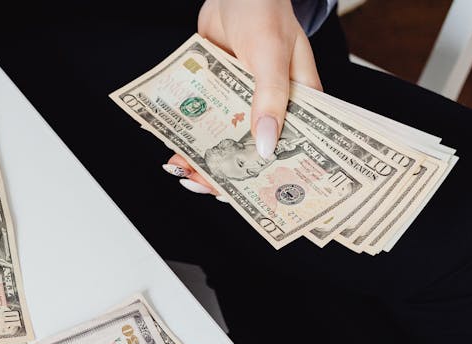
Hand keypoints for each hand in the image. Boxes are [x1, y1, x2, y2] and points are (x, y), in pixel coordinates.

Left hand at [167, 0, 322, 192]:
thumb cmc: (265, 11)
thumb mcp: (270, 56)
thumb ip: (269, 100)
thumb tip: (266, 146)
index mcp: (299, 102)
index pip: (289, 150)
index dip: (270, 176)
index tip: (250, 198)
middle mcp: (271, 106)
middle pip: (250, 153)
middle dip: (226, 173)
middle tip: (200, 184)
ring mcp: (242, 102)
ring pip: (223, 141)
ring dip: (202, 158)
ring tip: (181, 169)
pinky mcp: (218, 94)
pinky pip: (204, 122)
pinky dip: (188, 135)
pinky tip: (172, 147)